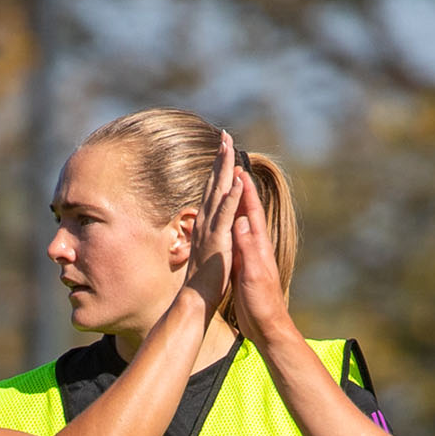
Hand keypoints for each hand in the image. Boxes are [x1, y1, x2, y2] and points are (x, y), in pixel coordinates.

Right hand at [179, 132, 243, 317]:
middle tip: (225, 134)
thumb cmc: (205, 279)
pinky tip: (239, 181)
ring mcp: (212, 229)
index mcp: (210, 223)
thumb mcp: (210, 250)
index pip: (216, 190)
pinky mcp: (218, 241)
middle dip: (221, 158)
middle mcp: (208, 221)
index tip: (223, 148)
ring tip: (229, 146)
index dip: (220, 168)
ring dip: (225, 169)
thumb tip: (209, 219)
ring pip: (219, 192)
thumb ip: (212, 231)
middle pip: (215, 183)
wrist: (195, 301)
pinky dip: (233, 197)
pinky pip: (226, 215)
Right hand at [223, 174, 293, 346]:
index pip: (251, 211)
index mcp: (257, 244)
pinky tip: (227, 219)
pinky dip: (231, 223)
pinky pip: (236, 237)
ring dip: (235, 202)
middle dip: (240, 188)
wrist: (265, 326)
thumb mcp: (253, 274)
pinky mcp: (244, 266)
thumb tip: (241, 220)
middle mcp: (254, 245)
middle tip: (233, 166)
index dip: (245, 190)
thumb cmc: (261, 303)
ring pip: (240, 221)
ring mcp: (249, 255)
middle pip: (246, 210)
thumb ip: (248, 247)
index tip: (238, 169)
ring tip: (229, 184)